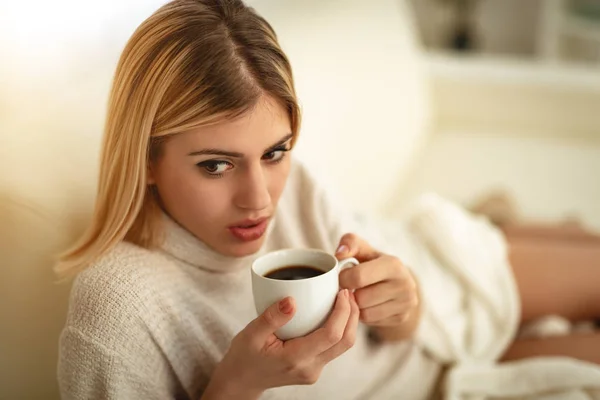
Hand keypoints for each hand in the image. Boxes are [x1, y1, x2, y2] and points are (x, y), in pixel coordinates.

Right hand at [205, 290, 358, 398]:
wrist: (241, 380)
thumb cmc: (244, 356)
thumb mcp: (251, 334)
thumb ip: (271, 317)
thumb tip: (292, 300)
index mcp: (295, 359)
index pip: (331, 335)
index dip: (342, 312)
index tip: (342, 292)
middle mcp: (310, 368)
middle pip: (345, 342)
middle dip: (352, 315)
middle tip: (348, 291)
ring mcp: (314, 370)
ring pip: (343, 346)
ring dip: (348, 322)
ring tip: (344, 298)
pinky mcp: (315, 368)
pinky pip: (335, 347)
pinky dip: (339, 328)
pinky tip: (333, 312)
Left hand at [336, 233, 418, 328]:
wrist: (396, 280)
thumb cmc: (372, 262)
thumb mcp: (362, 248)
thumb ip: (349, 243)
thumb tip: (340, 254)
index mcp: (393, 265)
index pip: (358, 277)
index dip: (343, 278)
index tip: (341, 277)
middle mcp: (405, 285)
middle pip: (361, 298)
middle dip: (350, 294)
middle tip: (349, 288)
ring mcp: (406, 304)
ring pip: (365, 314)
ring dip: (355, 306)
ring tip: (357, 295)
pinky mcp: (402, 318)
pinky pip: (371, 322)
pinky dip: (364, 315)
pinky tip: (366, 304)